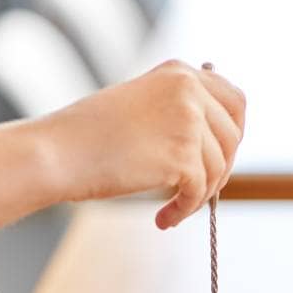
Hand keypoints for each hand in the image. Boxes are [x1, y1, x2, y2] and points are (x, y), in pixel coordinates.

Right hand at [42, 60, 245, 229]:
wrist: (58, 152)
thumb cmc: (86, 135)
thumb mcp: (137, 104)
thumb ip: (175, 111)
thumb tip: (212, 139)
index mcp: (179, 73)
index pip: (234, 101)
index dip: (233, 133)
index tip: (220, 157)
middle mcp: (189, 90)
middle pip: (233, 136)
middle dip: (222, 167)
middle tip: (199, 191)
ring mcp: (188, 121)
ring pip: (219, 168)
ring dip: (199, 195)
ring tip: (174, 209)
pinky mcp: (183, 156)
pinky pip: (199, 191)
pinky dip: (185, 210)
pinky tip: (164, 219)